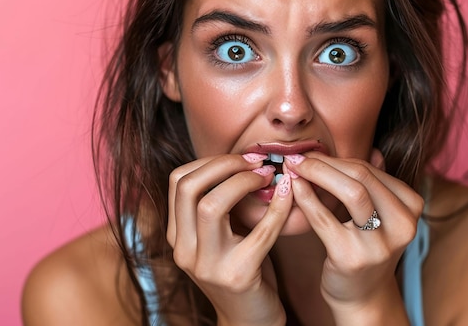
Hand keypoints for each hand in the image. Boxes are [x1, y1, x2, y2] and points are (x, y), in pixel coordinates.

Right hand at [166, 154, 292, 325]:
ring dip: (244, 182)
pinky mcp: (239, 276)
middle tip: (256, 162)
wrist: (250, 321)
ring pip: (211, 205)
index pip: (177, 181)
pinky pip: (260, 232)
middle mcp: (185, 250)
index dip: (209, 161)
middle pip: (188, 188)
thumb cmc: (242, 270)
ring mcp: (208, 265)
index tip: (241, 158)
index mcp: (178, 236)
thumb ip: (221, 205)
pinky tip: (289, 194)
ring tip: (269, 175)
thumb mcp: (221, 238)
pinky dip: (277, 207)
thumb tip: (243, 161)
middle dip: (224, 165)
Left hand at [284, 149, 422, 323]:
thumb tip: (375, 150)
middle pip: (362, 177)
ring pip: (351, 192)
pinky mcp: (352, 257)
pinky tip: (293, 187)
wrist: (361, 295)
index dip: (338, 159)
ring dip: (317, 174)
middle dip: (325, 163)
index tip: (313, 153)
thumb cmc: (367, 249)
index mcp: (411, 207)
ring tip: (295, 168)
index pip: (371, 170)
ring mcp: (380, 243)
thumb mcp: (381, 216)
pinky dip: (306, 197)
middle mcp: (402, 224)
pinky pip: (325, 218)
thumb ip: (378, 185)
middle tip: (299, 157)